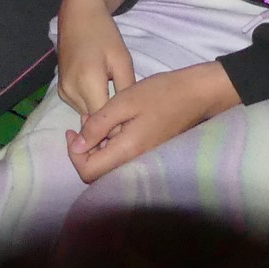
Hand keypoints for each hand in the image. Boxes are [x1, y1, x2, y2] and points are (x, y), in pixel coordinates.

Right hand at [57, 0, 136, 118]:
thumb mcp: (123, 60)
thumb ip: (125, 90)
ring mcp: (63, 91)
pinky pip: (80, 107)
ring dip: (101, 114)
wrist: (78, 16)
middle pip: (93, 121)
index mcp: (87, 82)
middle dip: (110, 122)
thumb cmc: (105, 35)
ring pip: (86, 115)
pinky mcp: (61, 91)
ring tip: (117, 104)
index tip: (133, 123)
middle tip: (129, 115)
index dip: (119, 125)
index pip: (103, 120)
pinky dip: (92, 106)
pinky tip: (104, 95)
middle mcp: (71, 91)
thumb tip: (128, 118)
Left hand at [66, 63, 239, 183]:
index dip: (74, 155)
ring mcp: (143, 160)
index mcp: (127, 151)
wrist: (196, 94)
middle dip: (83, 152)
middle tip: (82, 125)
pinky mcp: (149, 154)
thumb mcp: (124, 101)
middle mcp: (134, 163)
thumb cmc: (160, 93)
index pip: (88, 172)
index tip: (72, 132)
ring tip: (95, 120)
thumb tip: (77, 145)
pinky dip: (109, 146)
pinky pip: (121, 159)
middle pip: (97, 174)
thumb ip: (98, 124)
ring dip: (96, 148)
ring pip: (109, 167)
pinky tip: (112, 125)